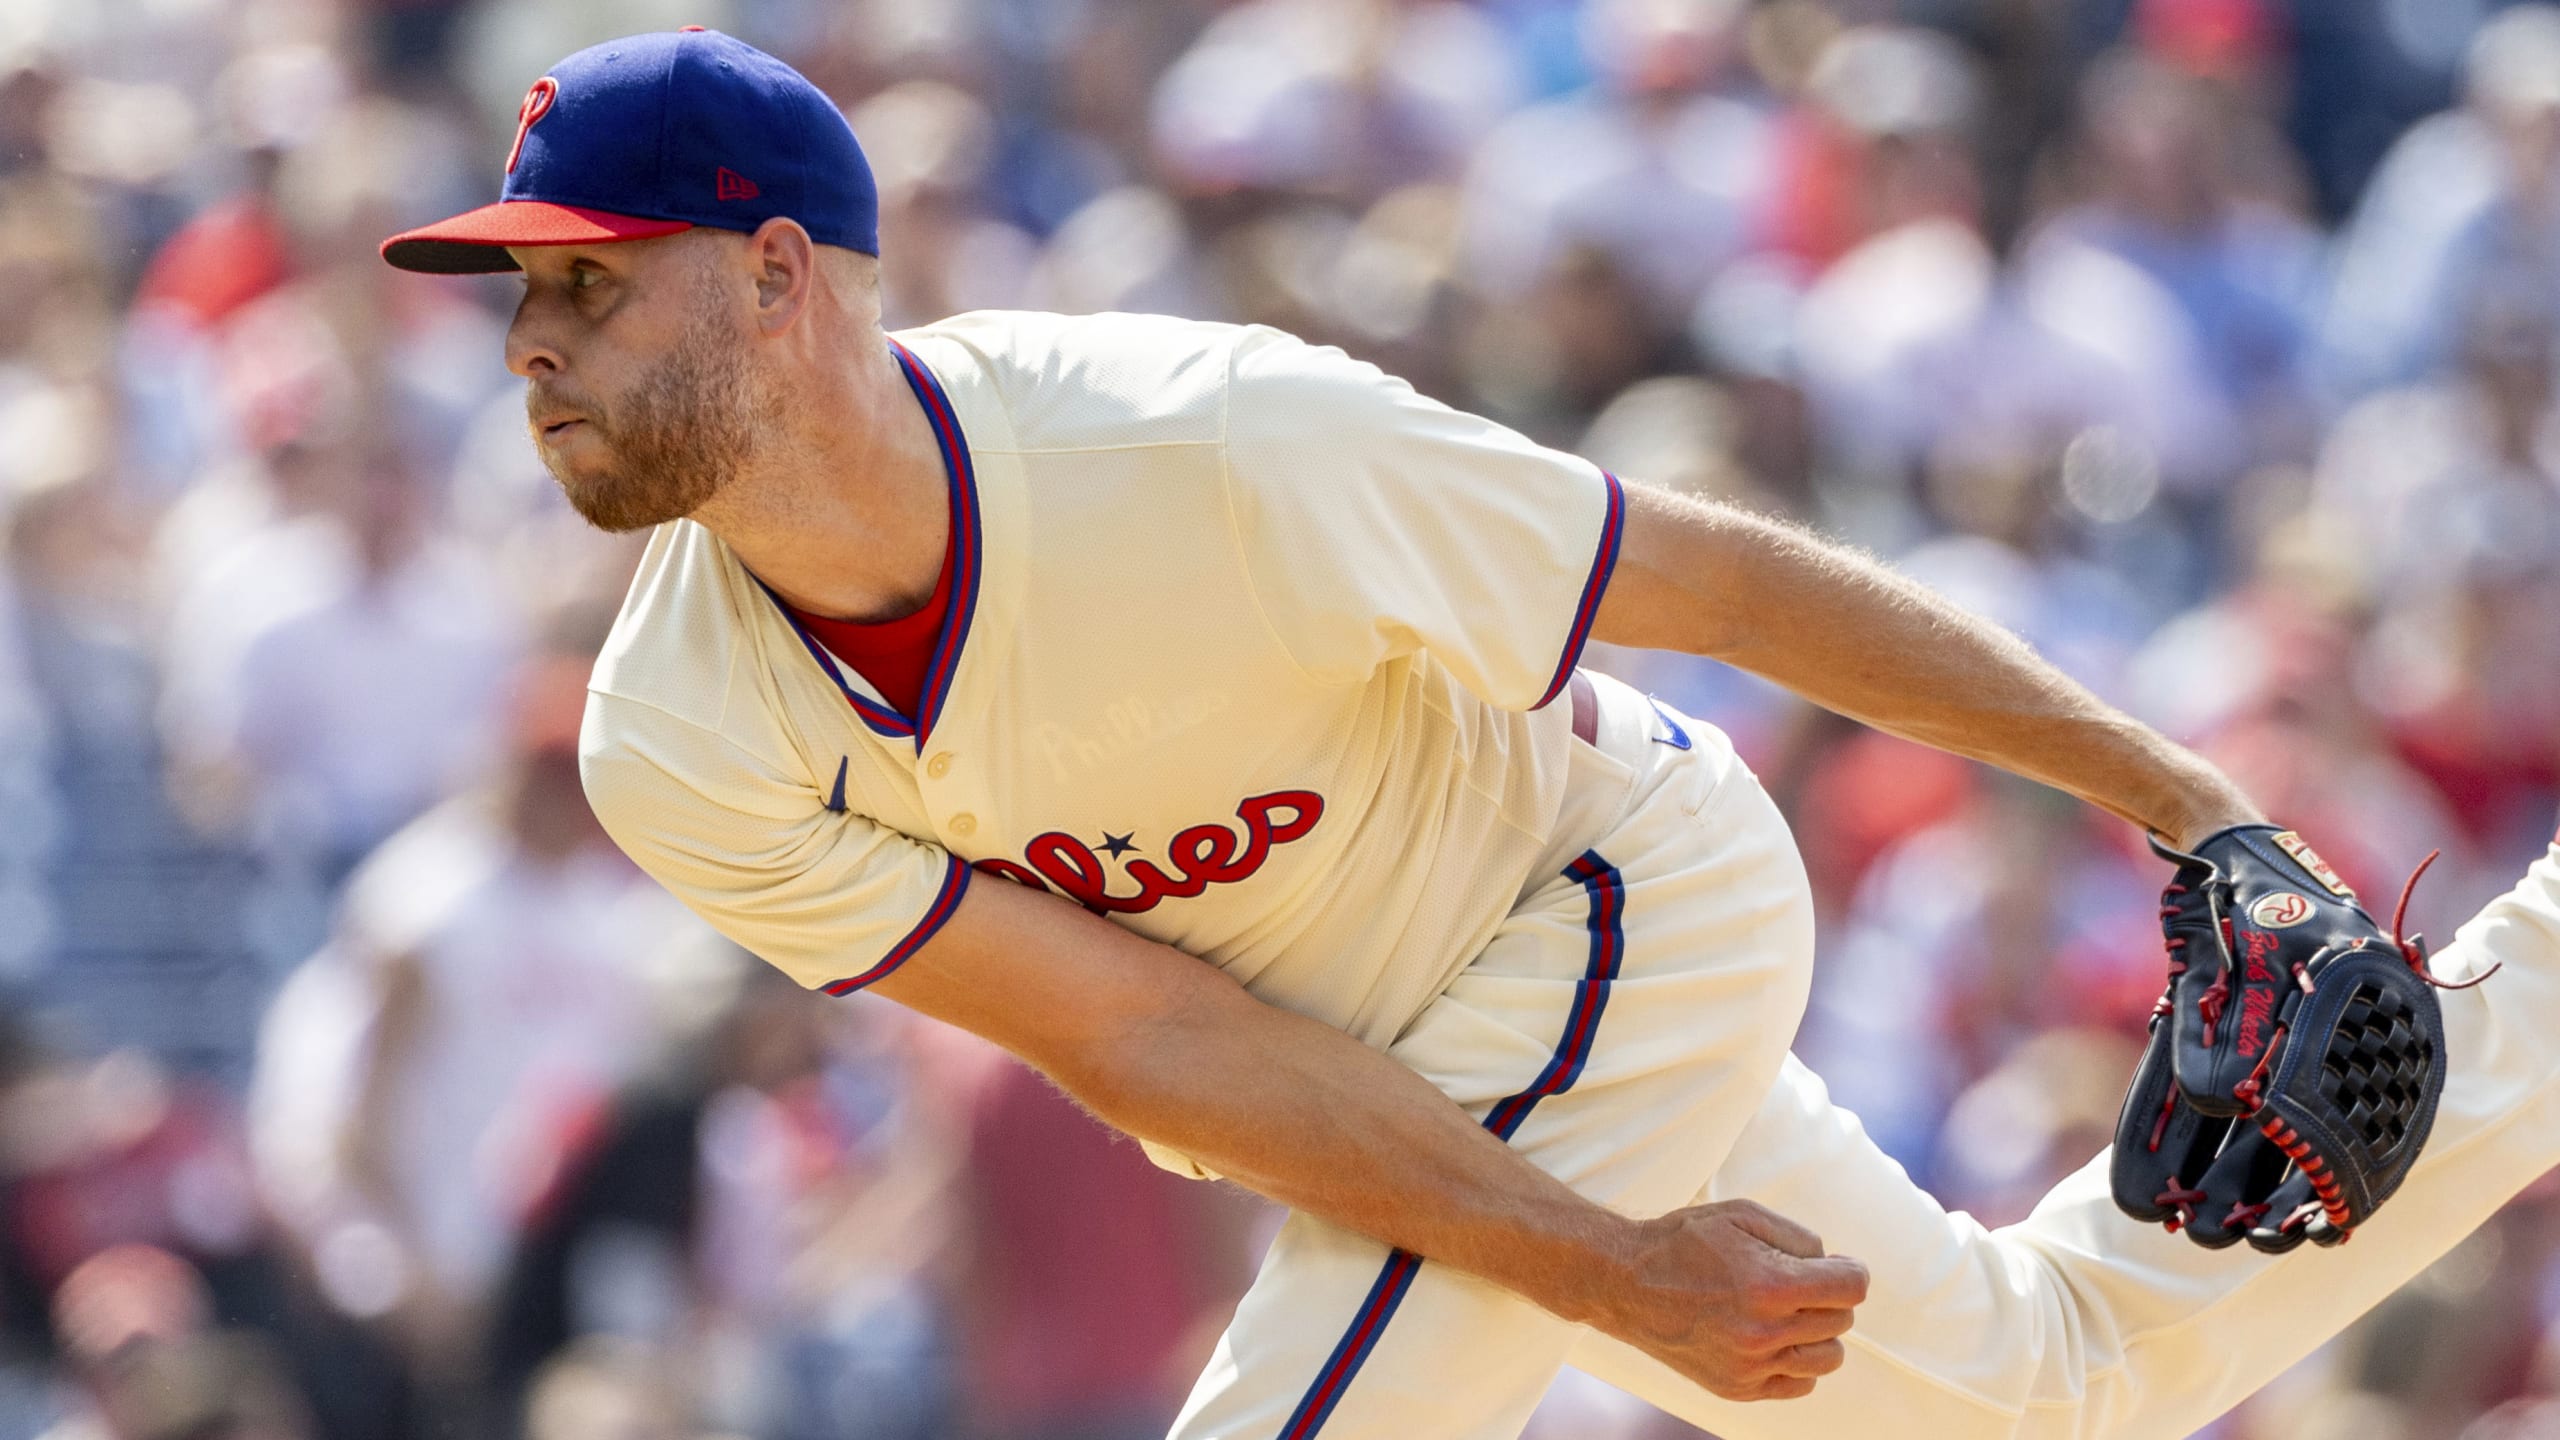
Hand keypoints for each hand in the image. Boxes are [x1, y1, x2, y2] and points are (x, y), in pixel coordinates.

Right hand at [1585, 1199, 1869, 1401]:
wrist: (1626, 1283)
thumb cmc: (1684, 1242)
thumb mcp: (1743, 1215)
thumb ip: (1800, 1238)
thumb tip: (1833, 1265)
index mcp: (1770, 1285)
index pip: (1852, 1288)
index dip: (1852, 1271)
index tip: (1839, 1267)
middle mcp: (1763, 1332)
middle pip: (1841, 1320)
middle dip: (1828, 1296)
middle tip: (1797, 1282)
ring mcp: (1750, 1366)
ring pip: (1827, 1358)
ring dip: (1819, 1333)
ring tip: (1789, 1314)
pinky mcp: (1737, 1388)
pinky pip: (1799, 1384)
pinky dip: (1797, 1362)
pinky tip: (1774, 1339)